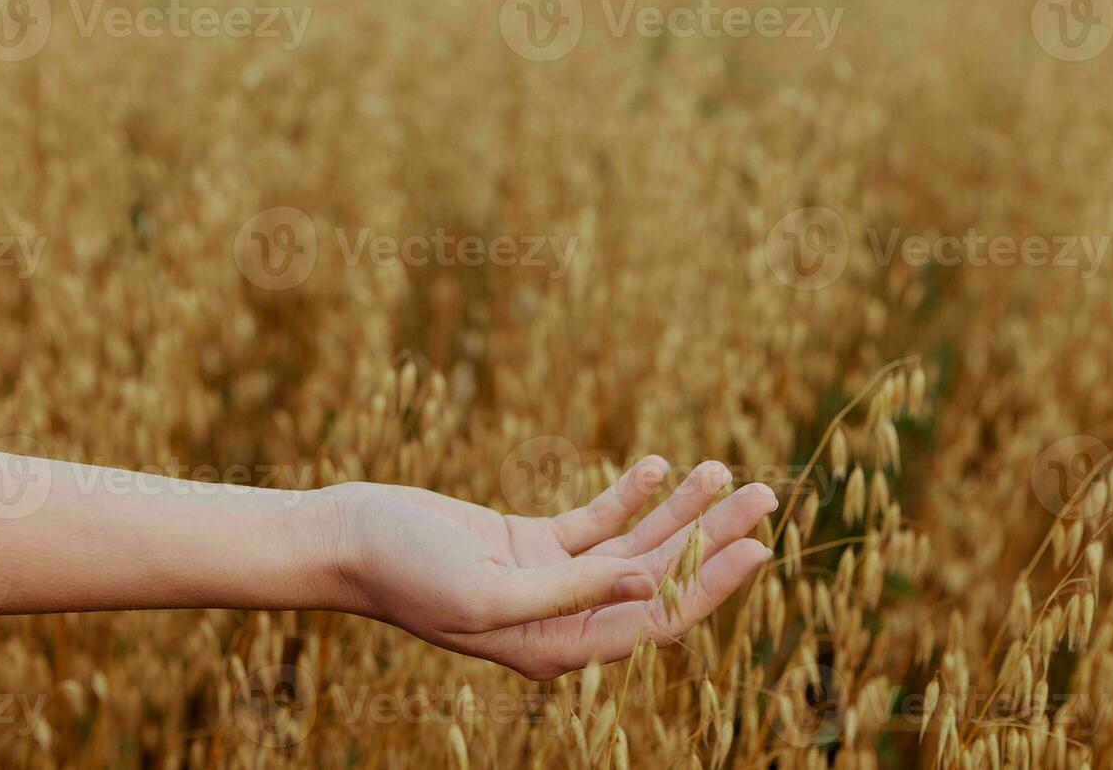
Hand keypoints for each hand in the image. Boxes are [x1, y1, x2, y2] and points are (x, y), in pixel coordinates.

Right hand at [316, 457, 776, 679]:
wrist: (347, 539)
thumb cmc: (405, 571)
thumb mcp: (489, 588)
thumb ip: (571, 591)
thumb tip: (650, 585)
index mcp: (558, 646)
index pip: (656, 618)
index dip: (712, 581)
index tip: (759, 544)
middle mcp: (563, 619)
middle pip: (659, 576)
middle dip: (713, 536)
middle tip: (765, 494)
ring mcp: (550, 580)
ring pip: (635, 545)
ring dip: (680, 507)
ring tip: (725, 468)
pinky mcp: (531, 545)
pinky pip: (596, 521)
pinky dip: (629, 494)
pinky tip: (660, 466)